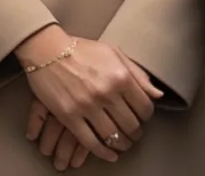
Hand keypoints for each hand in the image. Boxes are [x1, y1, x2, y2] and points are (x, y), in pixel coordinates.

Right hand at [17, 27, 161, 163]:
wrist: (47, 50)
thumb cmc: (82, 50)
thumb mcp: (115, 53)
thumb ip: (138, 74)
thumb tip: (157, 94)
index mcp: (121, 76)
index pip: (144, 107)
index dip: (146, 117)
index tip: (142, 118)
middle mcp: (107, 92)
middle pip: (130, 124)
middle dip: (136, 133)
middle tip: (134, 135)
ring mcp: (87, 106)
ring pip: (113, 136)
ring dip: (122, 145)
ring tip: (123, 145)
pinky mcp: (69, 116)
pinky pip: (90, 142)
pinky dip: (103, 152)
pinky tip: (109, 154)